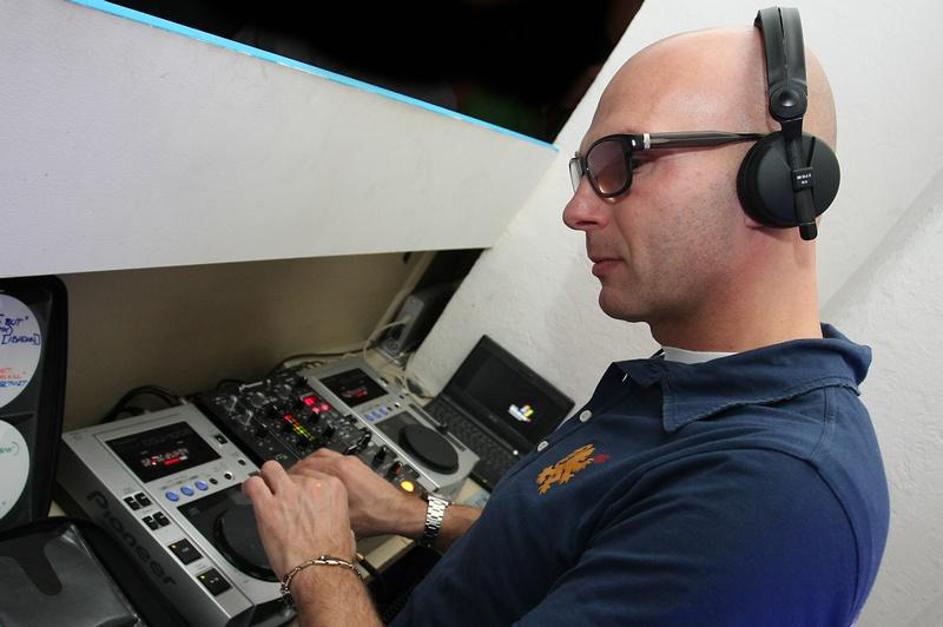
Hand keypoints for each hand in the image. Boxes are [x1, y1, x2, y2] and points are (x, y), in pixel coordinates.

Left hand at [242, 460, 355, 578]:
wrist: (321, 571)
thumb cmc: (333, 556)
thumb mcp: (345, 526)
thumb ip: (333, 514)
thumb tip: (328, 518)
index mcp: (332, 487)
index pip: (311, 472)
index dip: (300, 482)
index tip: (294, 490)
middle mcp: (311, 485)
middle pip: (291, 471)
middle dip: (283, 480)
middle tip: (277, 490)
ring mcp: (288, 493)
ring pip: (270, 469)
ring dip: (265, 478)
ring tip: (260, 486)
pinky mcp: (268, 506)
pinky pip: (253, 485)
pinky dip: (248, 487)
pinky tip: (248, 492)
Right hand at [289, 448, 424, 538]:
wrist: (396, 511)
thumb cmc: (373, 516)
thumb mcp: (340, 517)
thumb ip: (318, 509)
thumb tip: (299, 511)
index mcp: (338, 472)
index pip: (304, 466)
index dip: (289, 476)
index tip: (281, 483)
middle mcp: (344, 462)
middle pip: (311, 458)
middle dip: (296, 470)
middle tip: (286, 481)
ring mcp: (351, 462)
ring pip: (321, 456)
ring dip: (308, 466)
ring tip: (299, 480)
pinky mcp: (356, 465)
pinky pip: (332, 459)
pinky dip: (321, 466)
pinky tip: (318, 480)